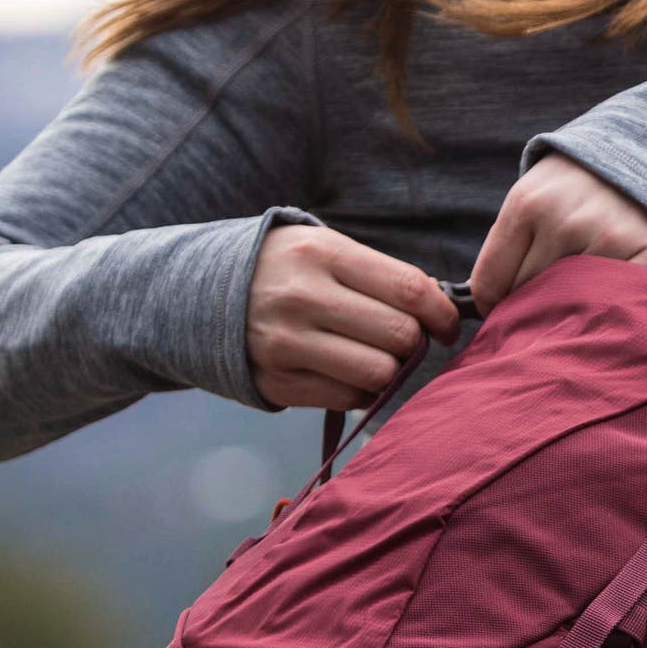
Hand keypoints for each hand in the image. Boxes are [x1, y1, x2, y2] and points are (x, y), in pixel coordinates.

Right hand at [246, 224, 460, 410]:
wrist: (199, 293)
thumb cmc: (286, 269)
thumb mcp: (326, 249)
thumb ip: (381, 274)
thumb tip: (439, 308)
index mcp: (323, 254)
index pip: (410, 290)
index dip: (443, 313)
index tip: (447, 325)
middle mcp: (303, 298)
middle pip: (400, 335)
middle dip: (415, 342)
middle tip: (407, 340)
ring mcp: (286, 344)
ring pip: (379, 374)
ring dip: (389, 371)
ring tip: (375, 356)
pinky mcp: (276, 382)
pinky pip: (348, 399)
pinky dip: (360, 391)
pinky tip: (346, 371)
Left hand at [470, 155, 646, 313]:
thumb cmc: (586, 184)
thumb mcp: (538, 193)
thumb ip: (511, 242)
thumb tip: (487, 305)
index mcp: (527, 203)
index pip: (489, 282)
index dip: (493, 303)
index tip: (505, 308)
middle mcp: (564, 221)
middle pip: (528, 296)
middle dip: (535, 300)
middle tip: (555, 293)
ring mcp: (608, 238)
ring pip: (569, 303)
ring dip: (574, 304)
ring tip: (587, 287)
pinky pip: (615, 301)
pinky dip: (612, 304)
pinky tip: (616, 288)